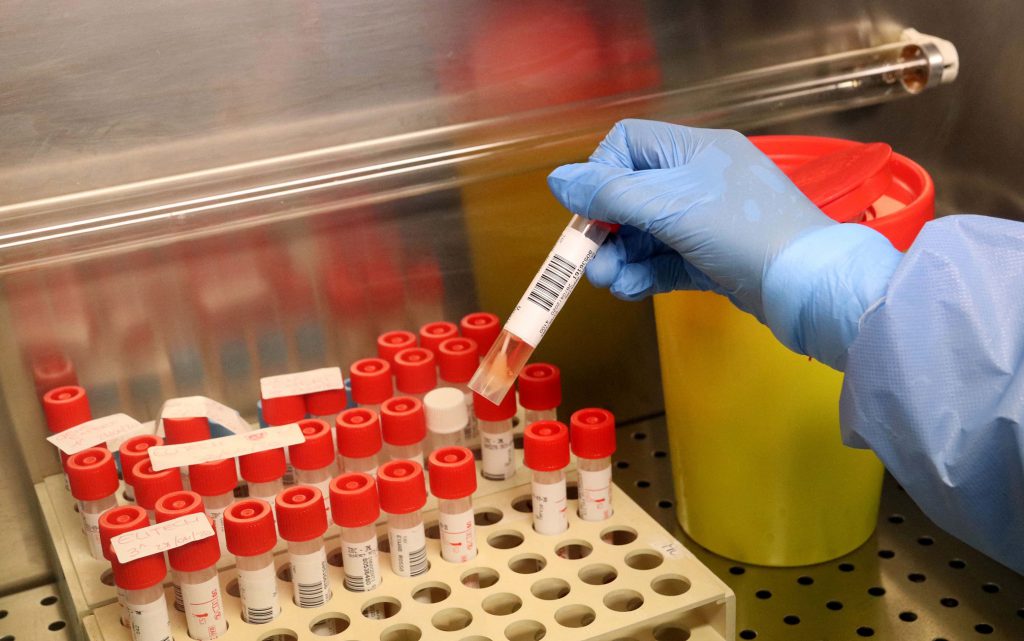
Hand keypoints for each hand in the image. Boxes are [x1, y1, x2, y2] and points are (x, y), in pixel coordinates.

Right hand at [547, 119, 901, 368]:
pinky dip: (644, 275)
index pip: (628, 143)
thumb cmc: (742, 231)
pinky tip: (629, 290)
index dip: (600, 173)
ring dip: (620, 258)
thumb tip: (557, 180)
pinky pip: (664, 261)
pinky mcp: (712, 259)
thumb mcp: (670, 207)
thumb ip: (610, 195)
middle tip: (588, 262)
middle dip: (605, 230)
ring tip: (608, 283)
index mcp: (693, 150)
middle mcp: (698, 179)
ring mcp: (706, 221)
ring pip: (645, 235)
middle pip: (630, 195)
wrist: (808, 286)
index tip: (589, 209)